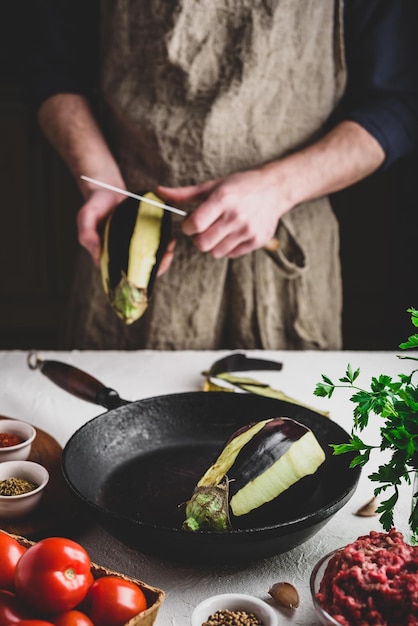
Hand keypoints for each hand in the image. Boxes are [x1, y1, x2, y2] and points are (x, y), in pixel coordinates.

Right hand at [77, 188, 176, 274]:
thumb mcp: (86, 217)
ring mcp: (131, 248)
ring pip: (148, 260)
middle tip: (167, 256)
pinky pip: (154, 246)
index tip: (150, 270)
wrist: (107, 190)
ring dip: (162, 257)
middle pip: (139, 271)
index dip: (137, 277)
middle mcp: (120, 256)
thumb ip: (87, 234)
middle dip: (155, 268)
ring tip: (170, 247)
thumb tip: (97, 254)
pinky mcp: (141, 238)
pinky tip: (170, 239)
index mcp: (107, 257)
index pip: (122, 276)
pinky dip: (163, 245)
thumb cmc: (95, 205)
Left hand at [157, 166, 289, 257]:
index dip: (187, 227)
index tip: (190, 223)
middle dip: (198, 238)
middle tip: (203, 228)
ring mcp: (248, 230)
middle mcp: (236, 216)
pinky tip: (233, 233)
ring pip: (215, 252)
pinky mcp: (257, 241)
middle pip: (203, 244)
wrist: (275, 189)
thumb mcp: (213, 186)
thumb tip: (158, 192)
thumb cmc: (240, 186)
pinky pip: (231, 254)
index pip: (195, 225)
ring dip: (212, 244)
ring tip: (219, 230)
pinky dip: (227, 247)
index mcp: (223, 199)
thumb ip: (185, 194)